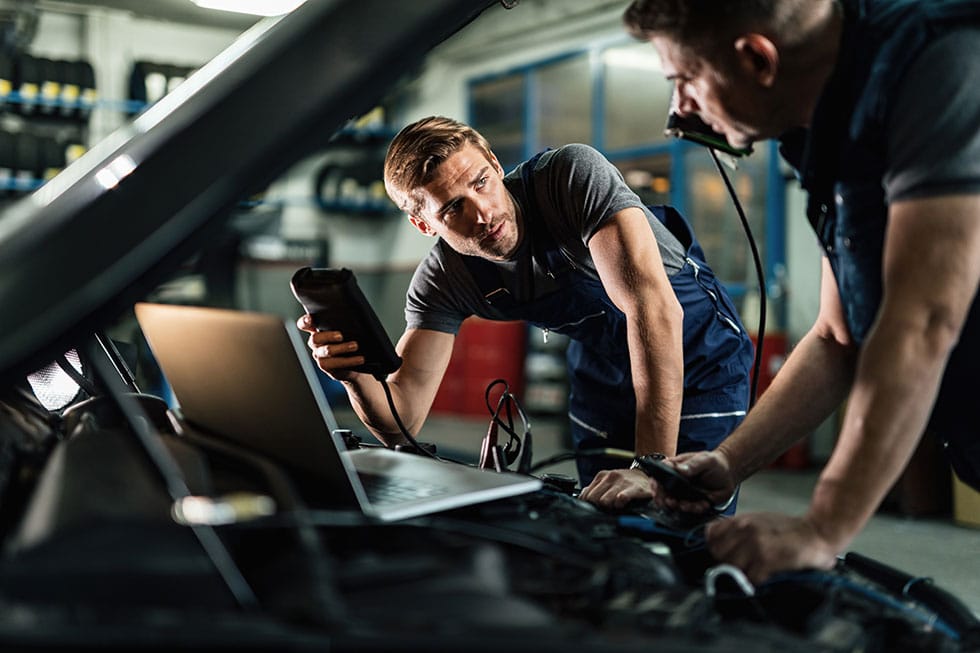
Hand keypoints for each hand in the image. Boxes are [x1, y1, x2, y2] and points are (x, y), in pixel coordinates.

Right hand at [296, 314, 363, 379]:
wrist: (353, 362)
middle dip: (328, 336)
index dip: (304, 322)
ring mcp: (319, 355)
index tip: (310, 319)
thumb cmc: (348, 339)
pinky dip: (350, 360)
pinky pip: (336, 364)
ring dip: (342, 348)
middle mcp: (315, 343)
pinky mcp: (326, 366)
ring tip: (355, 346)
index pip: (304, 324)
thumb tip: (354, 316)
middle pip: (315, 338)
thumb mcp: (345, 329)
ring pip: (326, 351)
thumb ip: (343, 323)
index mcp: (316, 330)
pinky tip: (360, 359)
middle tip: (341, 336)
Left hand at [578, 468, 651, 509]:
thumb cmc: (625, 481)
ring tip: (615, 507)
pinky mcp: (634, 488)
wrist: (645, 475)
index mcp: (602, 476)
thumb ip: (595, 488)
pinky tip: (622, 505)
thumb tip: (583, 497)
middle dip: (598, 506)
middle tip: (605, 509)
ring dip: (609, 507)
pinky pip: (621, 498)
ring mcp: (622, 482)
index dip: (588, 504)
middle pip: (593, 499)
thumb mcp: (608, 481)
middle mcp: (610, 477)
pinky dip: (620, 505)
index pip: (586, 494)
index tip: (593, 508)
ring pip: (604, 501)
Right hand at [651, 451, 736, 512]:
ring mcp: (684, 494)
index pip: (658, 476)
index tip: (657, 490)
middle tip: (672, 502)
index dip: (655, 484)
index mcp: (674, 469)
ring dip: (681, 507)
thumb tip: (680, 470)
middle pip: (663, 493)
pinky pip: (691, 510)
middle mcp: (676, 483)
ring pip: (676, 504)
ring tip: (691, 505)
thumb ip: (693, 464)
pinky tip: (704, 504)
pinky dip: (696, 509)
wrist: (729, 474)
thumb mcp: (705, 460)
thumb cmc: (714, 463)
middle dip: (665, 500)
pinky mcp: (694, 503)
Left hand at [705, 512, 838, 583]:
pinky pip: (749, 578)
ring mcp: (755, 545)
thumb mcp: (759, 520)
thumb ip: (739, 529)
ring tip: (753, 572)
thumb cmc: (788, 529)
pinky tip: (764, 577)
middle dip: (726, 562)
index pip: (710, 533)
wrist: (816, 533)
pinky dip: (755, 581)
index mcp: (742, 520)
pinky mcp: (768, 560)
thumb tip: (719, 544)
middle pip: (717, 553)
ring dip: (740, 573)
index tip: (724, 553)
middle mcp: (745, 530)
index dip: (715, 546)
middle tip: (740, 566)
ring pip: (731, 567)